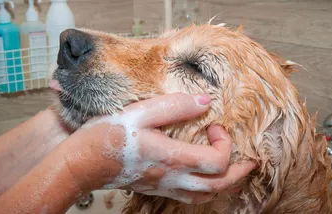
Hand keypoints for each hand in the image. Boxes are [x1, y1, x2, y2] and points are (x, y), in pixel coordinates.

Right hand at [62, 93, 255, 203]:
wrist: (83, 163)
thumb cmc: (108, 137)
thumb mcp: (140, 112)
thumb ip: (174, 106)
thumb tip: (204, 101)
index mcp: (172, 157)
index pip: (217, 161)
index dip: (226, 143)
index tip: (215, 126)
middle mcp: (173, 176)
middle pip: (219, 186)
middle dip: (239, 173)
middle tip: (248, 159)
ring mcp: (165, 186)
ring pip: (206, 197)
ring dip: (225, 184)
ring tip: (232, 170)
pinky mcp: (156, 188)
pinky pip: (190, 198)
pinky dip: (206, 190)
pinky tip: (202, 177)